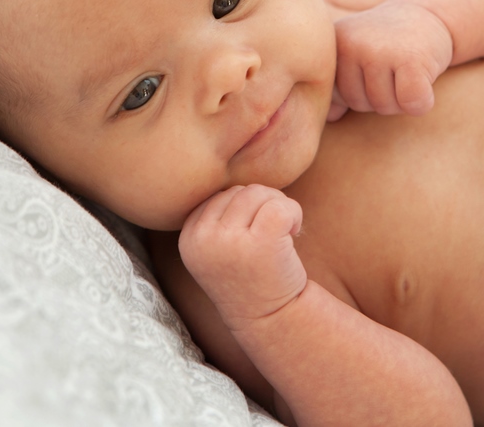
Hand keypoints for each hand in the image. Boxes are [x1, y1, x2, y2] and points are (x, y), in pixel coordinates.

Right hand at [178, 185, 306, 331]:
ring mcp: (229, 242)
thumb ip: (219, 215)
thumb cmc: (252, 277)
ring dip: (280, 208)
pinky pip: (280, 204)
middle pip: (240, 191)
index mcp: (188, 237)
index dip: (245, 208)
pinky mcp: (259, 243)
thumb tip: (241, 163)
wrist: (273, 320)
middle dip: (264, 205)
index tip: (255, 233)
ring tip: (283, 235)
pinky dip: (294, 212)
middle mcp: (202, 239)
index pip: (220, 195)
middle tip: (274, 234)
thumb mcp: (220, 247)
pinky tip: (294, 233)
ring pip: (260, 193)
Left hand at [329, 2, 452, 119]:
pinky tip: (426, 80)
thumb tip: (331, 117)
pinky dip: (422, 102)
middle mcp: (352, 43)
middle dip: (381, 97)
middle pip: (359, 104)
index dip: (360, 91)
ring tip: (408, 70)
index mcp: (335, 43)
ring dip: (402, 100)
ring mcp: (380, 50)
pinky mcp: (411, 59)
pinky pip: (411, 104)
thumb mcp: (358, 56)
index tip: (375, 66)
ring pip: (384, 107)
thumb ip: (339, 85)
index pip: (338, 97)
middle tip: (396, 67)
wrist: (430, 13)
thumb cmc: (390, 43)